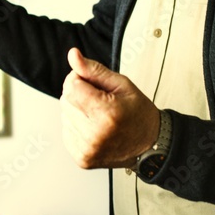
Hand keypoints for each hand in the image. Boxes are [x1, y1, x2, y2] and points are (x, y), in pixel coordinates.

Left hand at [59, 47, 159, 169]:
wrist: (150, 145)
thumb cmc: (138, 113)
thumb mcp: (122, 84)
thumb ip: (93, 70)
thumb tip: (73, 55)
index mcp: (107, 114)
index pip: (71, 86)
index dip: (80, 80)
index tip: (94, 85)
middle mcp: (95, 135)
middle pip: (65, 100)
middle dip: (79, 95)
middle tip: (101, 101)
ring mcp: (87, 150)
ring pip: (64, 115)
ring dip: (77, 111)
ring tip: (99, 116)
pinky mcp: (81, 158)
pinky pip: (66, 131)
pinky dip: (77, 126)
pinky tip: (94, 128)